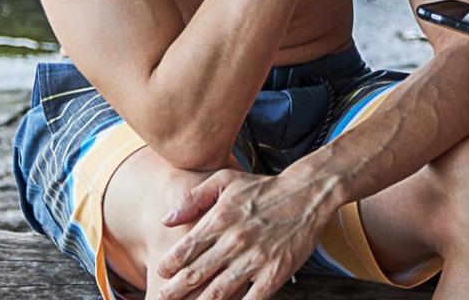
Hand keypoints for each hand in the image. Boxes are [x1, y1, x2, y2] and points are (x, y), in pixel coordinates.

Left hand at [155, 169, 337, 299]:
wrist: (308, 193)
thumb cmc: (265, 188)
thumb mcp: (226, 181)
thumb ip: (194, 198)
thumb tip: (167, 219)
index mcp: (220, 219)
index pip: (186, 249)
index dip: (169, 265)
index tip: (160, 273)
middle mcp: (234, 241)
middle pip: (195, 275)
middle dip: (174, 291)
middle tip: (161, 299)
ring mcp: (254, 259)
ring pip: (218, 292)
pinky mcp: (274, 273)